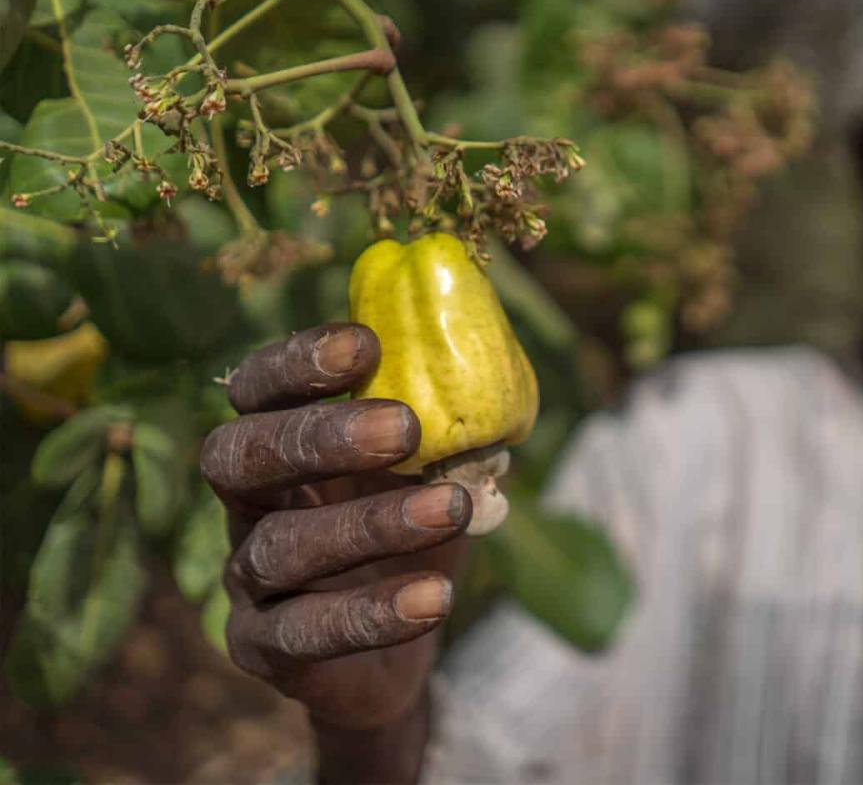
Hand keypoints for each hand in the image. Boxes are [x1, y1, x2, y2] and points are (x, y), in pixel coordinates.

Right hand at [200, 322, 470, 734]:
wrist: (400, 645)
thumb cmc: (411, 533)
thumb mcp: (435, 474)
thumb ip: (449, 432)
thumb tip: (493, 391)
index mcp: (278, 446)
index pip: (257, 390)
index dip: (297, 364)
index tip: (365, 345)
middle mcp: (247, 505)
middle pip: (239, 457)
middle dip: (318, 436)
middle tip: (405, 427)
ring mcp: (246, 579)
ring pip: (278, 546)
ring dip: (367, 525)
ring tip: (451, 510)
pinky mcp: (261, 647)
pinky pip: (301, 632)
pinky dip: (371, 612)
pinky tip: (434, 596)